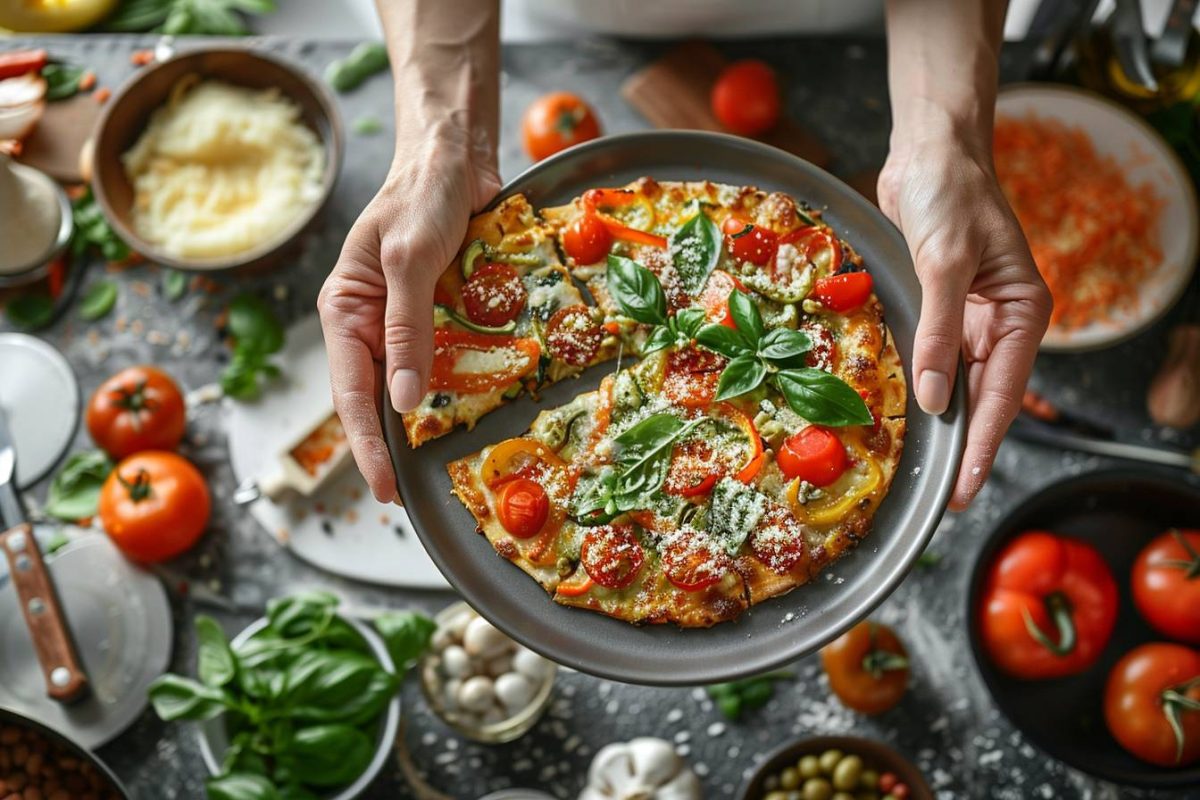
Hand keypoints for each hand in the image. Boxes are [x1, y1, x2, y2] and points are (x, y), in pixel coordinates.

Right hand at [318, 127, 499, 500]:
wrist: (456, 157)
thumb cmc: (421, 196)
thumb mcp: (408, 259)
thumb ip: (407, 326)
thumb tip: (403, 400)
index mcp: (345, 312)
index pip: (350, 393)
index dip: (367, 445)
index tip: (385, 489)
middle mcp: (371, 324)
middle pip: (376, 399)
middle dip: (390, 448)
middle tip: (409, 498)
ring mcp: (406, 322)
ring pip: (412, 385)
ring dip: (425, 425)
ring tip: (438, 472)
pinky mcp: (441, 315)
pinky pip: (447, 361)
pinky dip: (459, 389)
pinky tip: (473, 417)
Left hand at [878, 126, 1051, 509]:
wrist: (929, 150)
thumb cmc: (949, 193)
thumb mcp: (943, 261)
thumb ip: (938, 330)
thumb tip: (934, 397)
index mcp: (1022, 312)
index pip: (1003, 393)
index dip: (982, 444)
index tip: (965, 486)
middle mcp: (1001, 321)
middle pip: (984, 397)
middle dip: (965, 445)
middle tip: (943, 495)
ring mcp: (970, 317)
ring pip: (958, 383)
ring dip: (942, 421)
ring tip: (923, 467)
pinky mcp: (940, 308)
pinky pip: (934, 359)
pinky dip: (922, 386)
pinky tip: (907, 415)